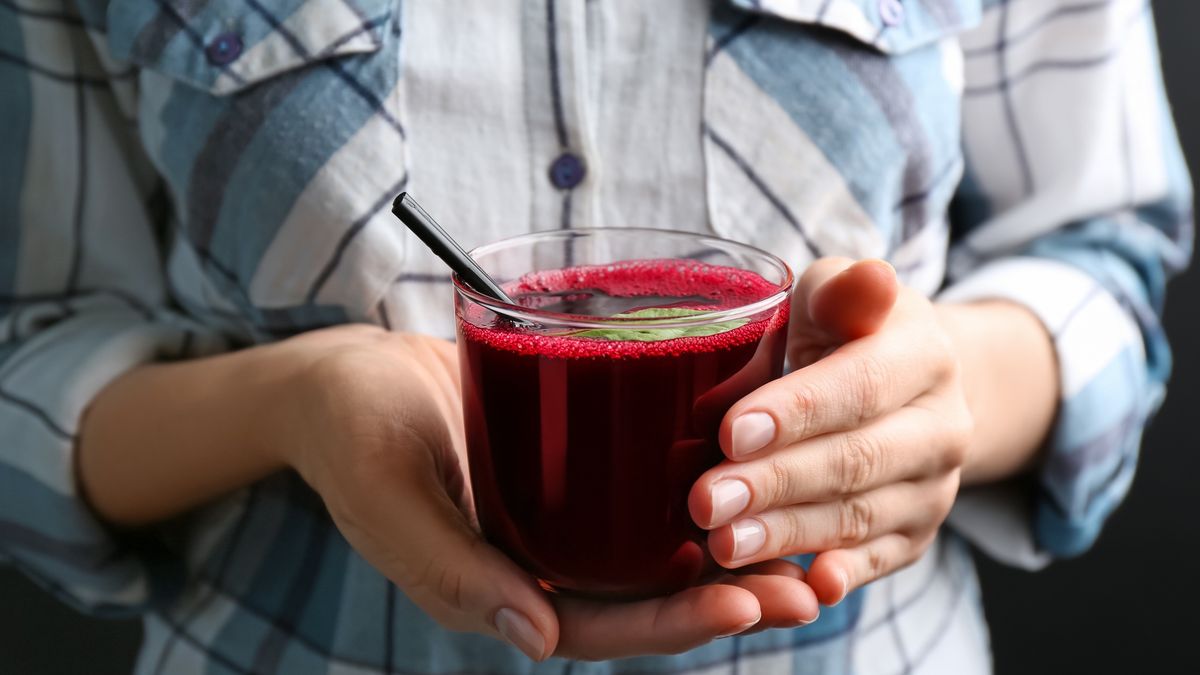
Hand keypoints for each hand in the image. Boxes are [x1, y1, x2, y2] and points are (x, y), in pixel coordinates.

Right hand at [272, 326, 818, 660]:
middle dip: (724, 599)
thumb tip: (538, 634)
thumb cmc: (350, 433)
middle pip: (644, 599)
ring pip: (653, 554)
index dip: (670, 626)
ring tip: (809, 543)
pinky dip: (698, 494)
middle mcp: (539, 565)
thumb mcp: (388, 495)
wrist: (341, 379)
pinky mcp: (568, 472)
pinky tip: (755, 475)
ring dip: (727, 553)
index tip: (743, 602)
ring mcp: (556, 521)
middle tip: (804, 586)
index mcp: (496, 591)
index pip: (597, 627)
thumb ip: (450, 568)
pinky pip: (639, 495)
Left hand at [688, 258, 972, 604]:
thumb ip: (841, 292)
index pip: (858, 386)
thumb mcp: (834, 295)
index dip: (796, 412)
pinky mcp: (917, 534)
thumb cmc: (842, 330)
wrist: (910, 386)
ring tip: (723, 544)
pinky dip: (843, 575)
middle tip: (706, 501)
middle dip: (775, 483)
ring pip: (860, 516)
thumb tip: (870, 280)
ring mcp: (934, 487)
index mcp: (923, 352)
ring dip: (789, 535)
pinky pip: (879, 560)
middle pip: (855, 460)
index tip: (731, 432)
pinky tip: (805, 589)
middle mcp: (943, 425)